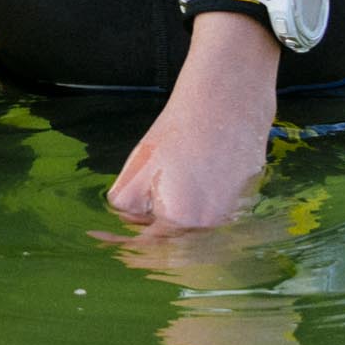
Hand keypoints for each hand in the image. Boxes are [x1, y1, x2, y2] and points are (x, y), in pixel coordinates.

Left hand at [107, 10, 281, 229]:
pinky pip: (212, 217)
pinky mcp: (244, 200)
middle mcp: (209, 225)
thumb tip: (127, 221)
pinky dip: (194, 210)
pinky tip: (185, 185)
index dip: (120, 243)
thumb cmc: (181, 126)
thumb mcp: (139, 164)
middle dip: (148, 236)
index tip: (99, 238)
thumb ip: (127, 201)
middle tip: (127, 223)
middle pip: (172, 246)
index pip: (145, 246)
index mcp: (180, 218)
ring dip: (171, 224)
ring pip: (193, 233)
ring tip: (157, 195)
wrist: (229, 98)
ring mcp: (231, 214)